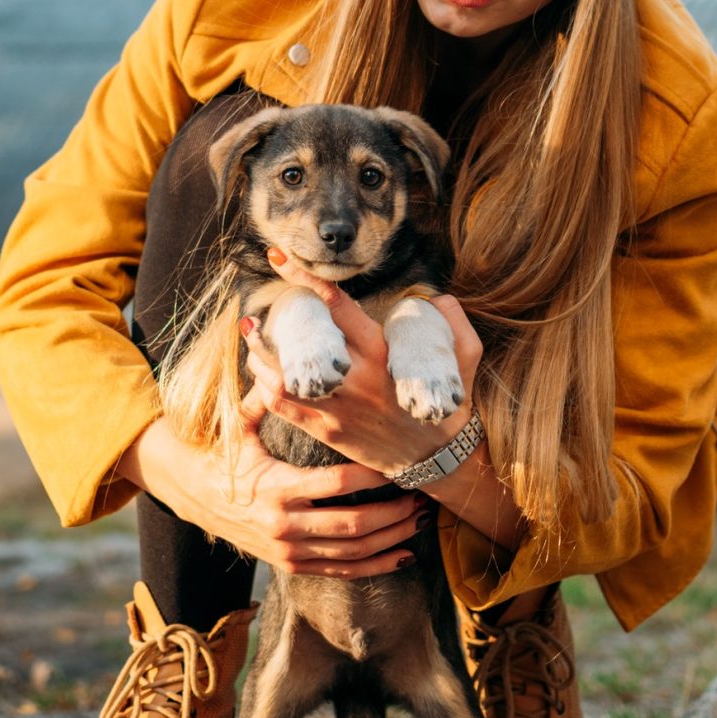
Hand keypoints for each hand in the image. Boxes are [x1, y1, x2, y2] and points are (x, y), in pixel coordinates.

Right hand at [115, 408, 428, 578]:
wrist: (189, 494)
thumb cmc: (221, 450)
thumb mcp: (238, 423)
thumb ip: (265, 392)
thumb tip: (275, 343)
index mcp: (274, 488)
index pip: (334, 484)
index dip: (370, 476)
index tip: (397, 462)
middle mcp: (283, 525)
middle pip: (352, 526)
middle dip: (393, 514)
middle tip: (423, 497)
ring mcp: (288, 550)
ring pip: (351, 554)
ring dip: (391, 539)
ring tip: (421, 520)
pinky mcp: (291, 564)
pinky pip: (340, 571)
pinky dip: (375, 566)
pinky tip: (403, 554)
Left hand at [242, 249, 482, 477]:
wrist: (438, 460)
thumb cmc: (448, 404)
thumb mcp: (467, 359)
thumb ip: (455, 322)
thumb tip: (437, 296)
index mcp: (383, 353)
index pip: (337, 306)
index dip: (305, 279)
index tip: (278, 256)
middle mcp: (356, 378)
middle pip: (301, 342)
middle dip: (270, 324)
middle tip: (252, 314)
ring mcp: (339, 407)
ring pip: (282, 378)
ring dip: (259, 356)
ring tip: (249, 338)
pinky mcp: (328, 430)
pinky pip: (284, 407)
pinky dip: (264, 387)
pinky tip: (260, 372)